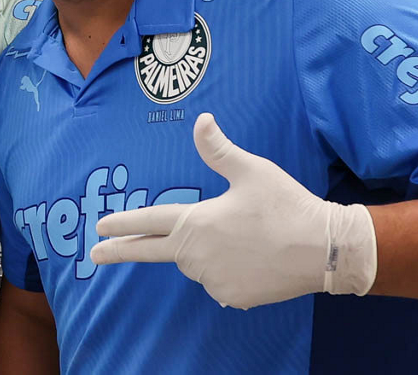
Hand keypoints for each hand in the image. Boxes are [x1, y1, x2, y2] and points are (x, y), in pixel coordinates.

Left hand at [90, 113, 375, 309]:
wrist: (322, 249)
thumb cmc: (286, 205)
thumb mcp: (251, 170)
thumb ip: (218, 149)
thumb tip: (201, 120)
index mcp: (196, 223)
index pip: (148, 222)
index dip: (122, 224)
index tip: (99, 228)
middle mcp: (197, 256)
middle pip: (155, 251)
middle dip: (121, 252)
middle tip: (94, 255)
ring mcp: (213, 280)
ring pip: (196, 263)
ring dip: (205, 251)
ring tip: (245, 237)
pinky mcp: (232, 297)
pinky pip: (219, 281)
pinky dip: (227, 269)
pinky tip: (254, 257)